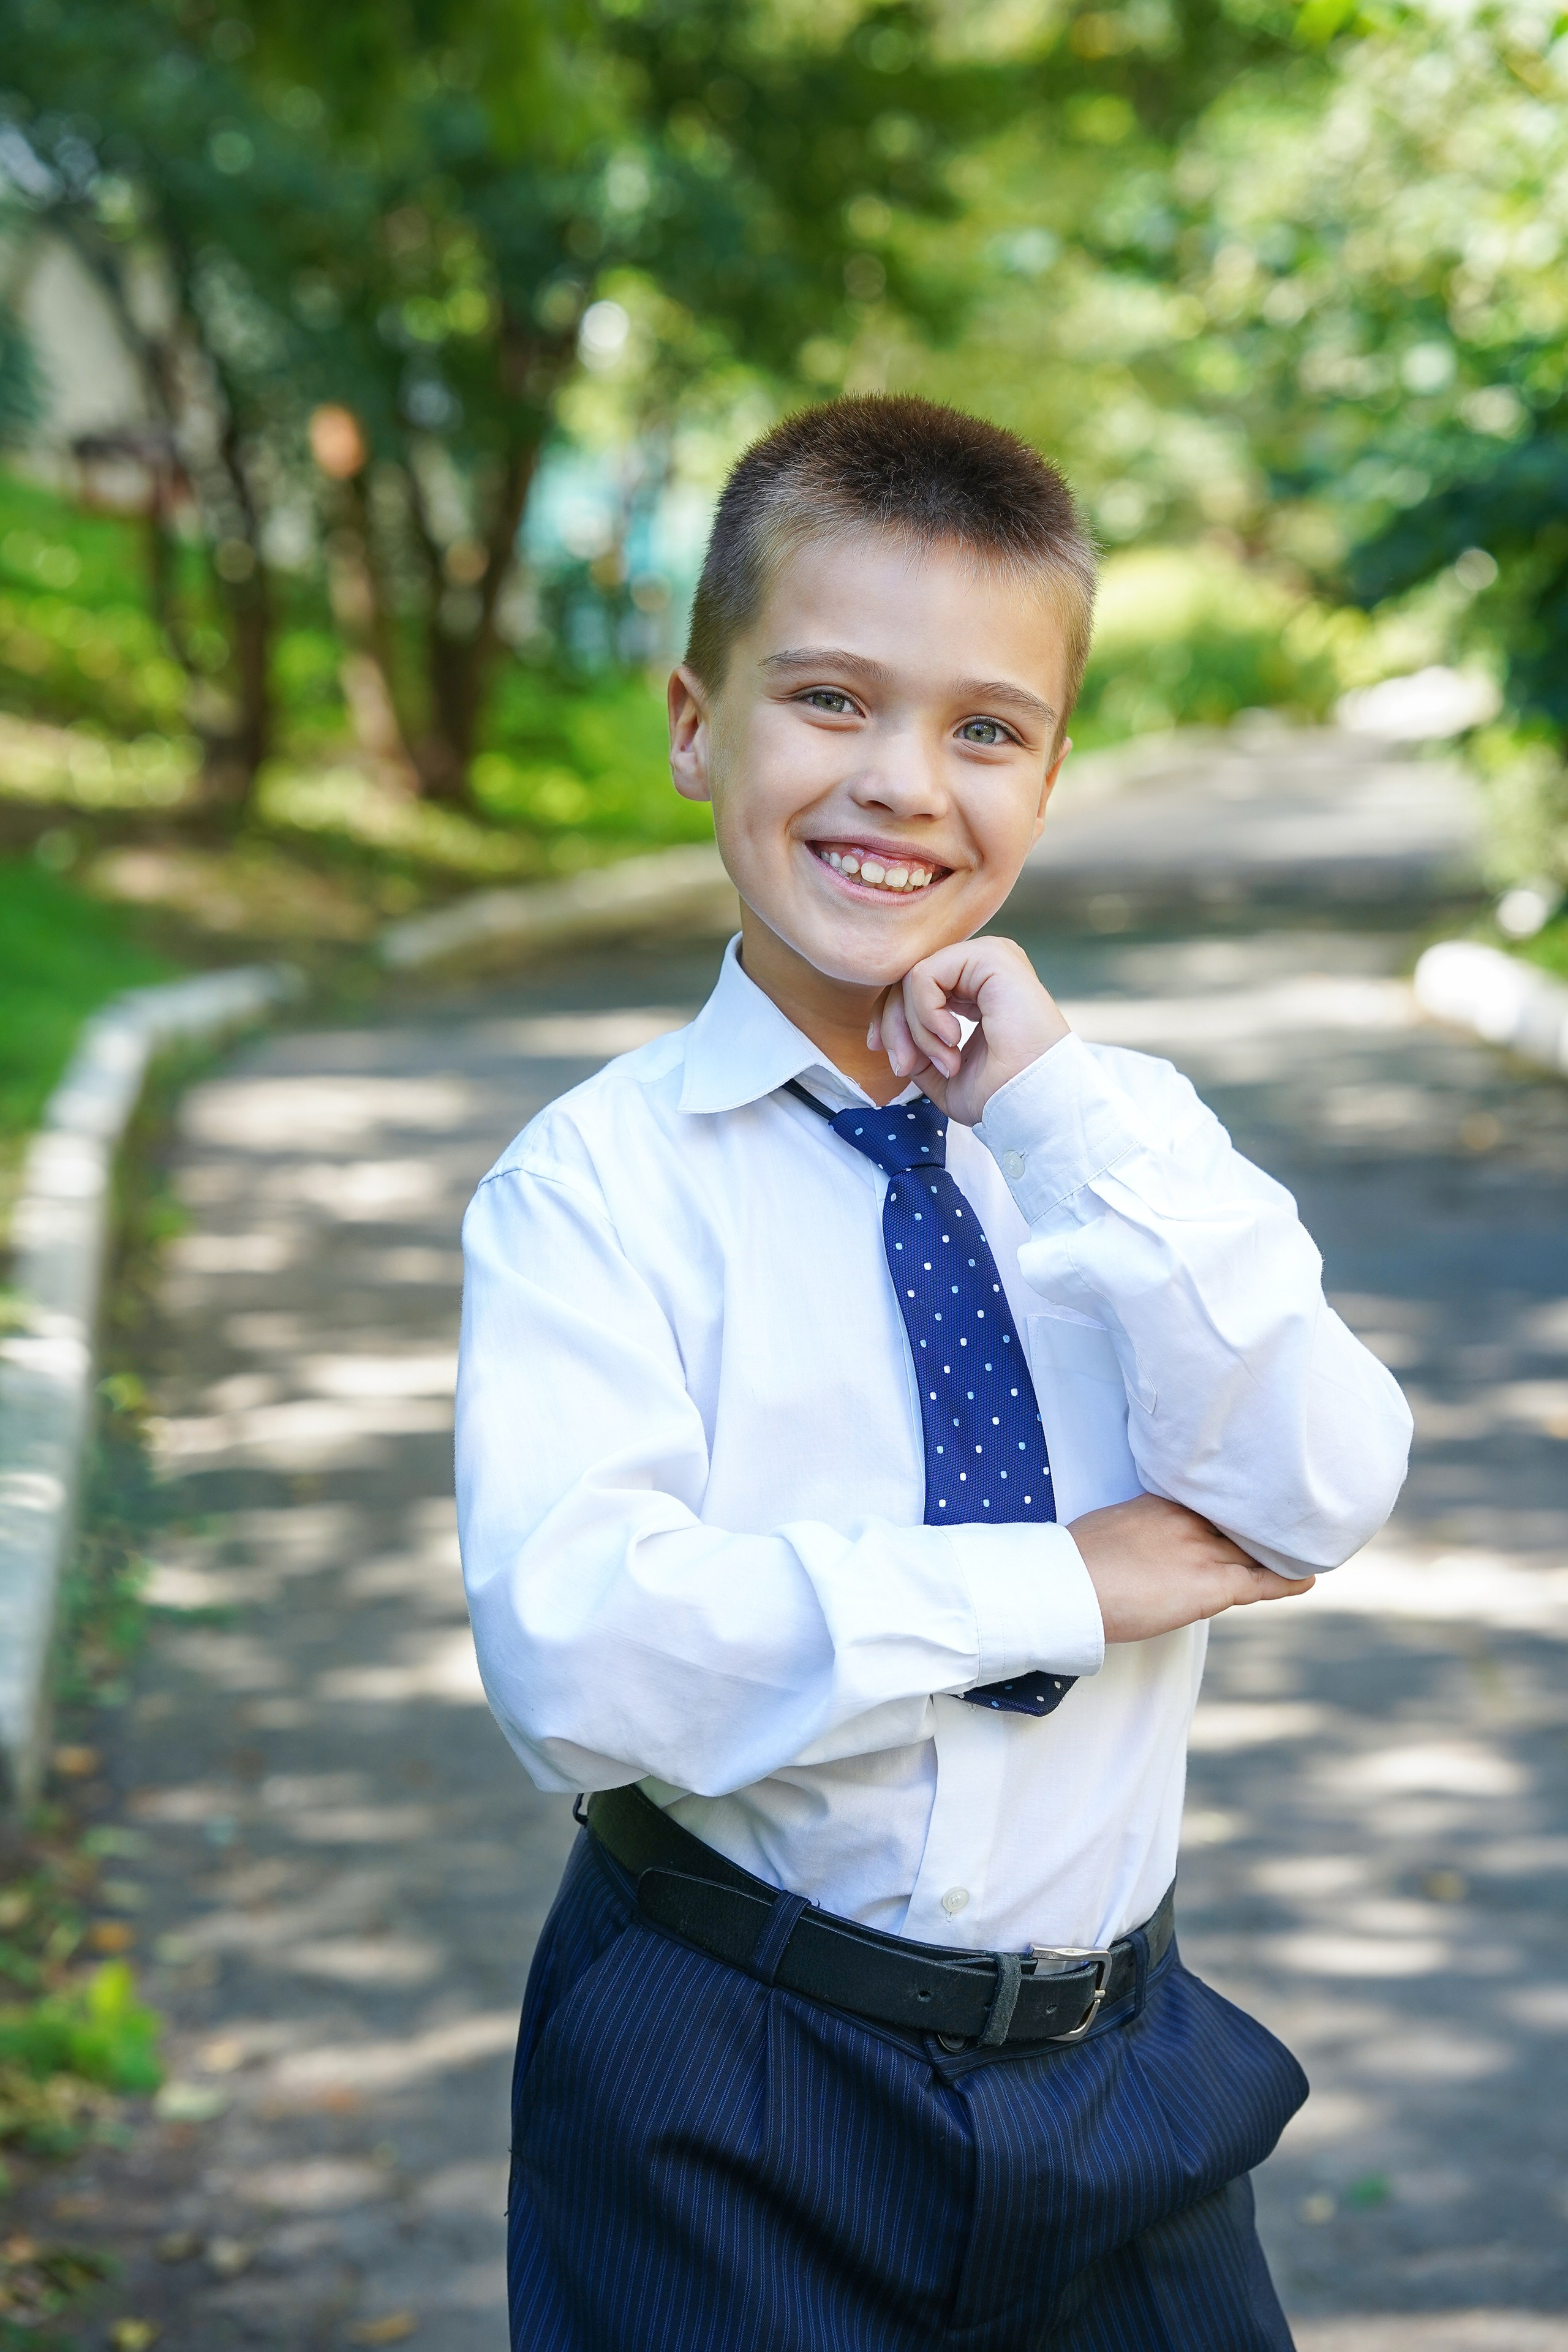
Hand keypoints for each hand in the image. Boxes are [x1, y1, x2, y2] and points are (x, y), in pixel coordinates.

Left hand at [870, 937, 1069, 1126]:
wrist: (1029, 1101)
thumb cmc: (997, 1093)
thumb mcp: (941, 1073)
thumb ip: (916, 1048)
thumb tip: (888, 1039)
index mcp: (976, 988)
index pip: (916, 989)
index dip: (892, 1021)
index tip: (893, 1060)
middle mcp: (981, 967)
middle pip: (909, 980)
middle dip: (895, 1027)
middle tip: (904, 1065)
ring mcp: (987, 957)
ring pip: (913, 978)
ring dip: (916, 1028)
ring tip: (944, 1059)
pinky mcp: (989, 957)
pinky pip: (924, 975)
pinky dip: (926, 1014)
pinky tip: (952, 1038)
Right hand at [1068, 1493, 1315, 1642]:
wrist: (1069, 1585)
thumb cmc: (1076, 1561)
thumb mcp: (1111, 1526)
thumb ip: (1141, 1527)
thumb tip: (1146, 1546)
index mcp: (1162, 1502)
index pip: (1212, 1503)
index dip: (1234, 1510)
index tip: (1249, 1509)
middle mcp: (1189, 1520)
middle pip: (1238, 1523)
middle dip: (1259, 1527)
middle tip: (1287, 1526)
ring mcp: (1202, 1550)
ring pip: (1252, 1549)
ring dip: (1276, 1551)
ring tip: (1302, 1548)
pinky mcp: (1210, 1584)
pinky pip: (1260, 1582)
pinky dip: (1286, 1580)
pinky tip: (1306, 1578)